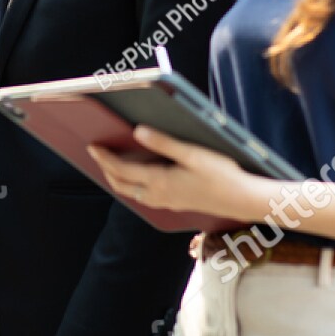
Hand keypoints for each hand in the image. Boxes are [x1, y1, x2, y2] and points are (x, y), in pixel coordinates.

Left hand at [88, 124, 271, 220]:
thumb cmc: (221, 174)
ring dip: (119, 179)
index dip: (103, 157)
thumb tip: (137, 132)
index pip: (120, 170)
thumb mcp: (192, 153)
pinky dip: (134, 185)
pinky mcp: (176, 203)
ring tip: (113, 163)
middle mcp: (158, 195)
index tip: (91, 146)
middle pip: (121, 185)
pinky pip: (146, 196)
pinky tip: (140, 177)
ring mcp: (167, 202)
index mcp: (159, 181)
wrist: (242, 200)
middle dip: (106, 169)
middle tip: (97, 153)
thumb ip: (164, 143)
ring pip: (133, 193)